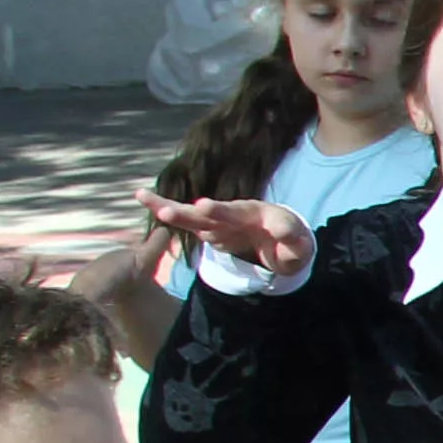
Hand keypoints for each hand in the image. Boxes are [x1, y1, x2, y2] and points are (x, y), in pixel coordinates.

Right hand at [142, 189, 309, 278]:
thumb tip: (286, 232)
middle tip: (168, 210)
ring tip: (144, 197)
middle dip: (189, 211)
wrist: (280, 240)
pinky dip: (165, 212)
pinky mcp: (208, 229)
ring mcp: (218, 221)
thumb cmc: (290, 241)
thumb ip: (293, 238)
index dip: (220, 210)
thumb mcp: (298, 245)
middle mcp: (233, 213)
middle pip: (210, 212)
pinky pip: (185, 222)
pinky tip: (144, 199)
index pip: (236, 212)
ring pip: (191, 215)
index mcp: (255, 213)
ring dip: (171, 209)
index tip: (203, 206)